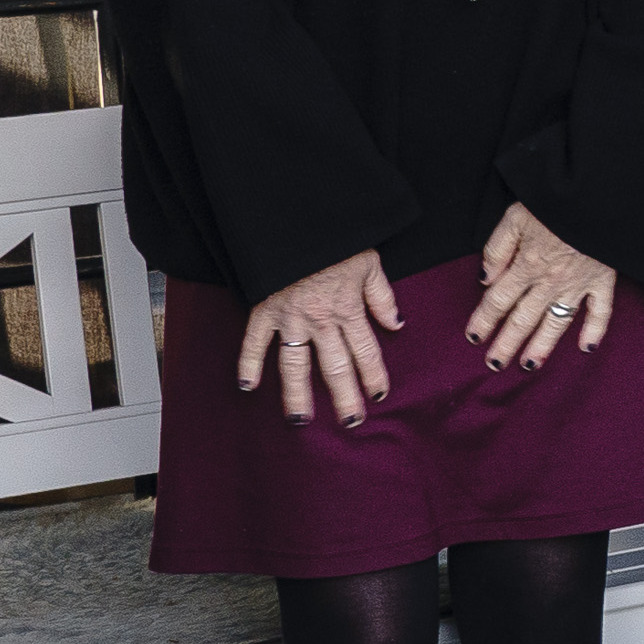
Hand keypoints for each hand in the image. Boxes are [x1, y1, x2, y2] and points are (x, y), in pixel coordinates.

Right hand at [239, 248, 401, 419]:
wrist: (299, 220)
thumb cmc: (337, 239)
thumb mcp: (370, 263)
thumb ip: (382, 296)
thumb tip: (397, 324)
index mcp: (348, 308)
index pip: (365, 351)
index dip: (373, 375)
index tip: (378, 396)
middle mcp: (320, 320)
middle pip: (334, 366)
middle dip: (344, 396)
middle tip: (350, 422)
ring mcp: (290, 318)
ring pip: (294, 364)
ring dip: (297, 394)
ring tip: (300, 420)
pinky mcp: (264, 311)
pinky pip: (254, 341)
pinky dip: (248, 363)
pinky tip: (247, 387)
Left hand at [466, 205, 618, 373]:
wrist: (597, 195)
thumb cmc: (553, 201)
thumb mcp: (515, 216)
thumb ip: (497, 248)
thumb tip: (486, 278)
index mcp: (526, 265)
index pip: (498, 300)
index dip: (483, 320)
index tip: (473, 338)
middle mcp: (550, 281)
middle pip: (523, 318)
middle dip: (507, 344)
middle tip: (494, 365)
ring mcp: (578, 284)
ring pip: (556, 322)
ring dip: (542, 346)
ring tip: (529, 365)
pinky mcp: (602, 280)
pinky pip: (600, 311)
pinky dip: (594, 330)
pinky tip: (586, 348)